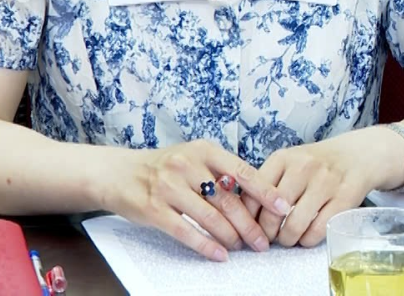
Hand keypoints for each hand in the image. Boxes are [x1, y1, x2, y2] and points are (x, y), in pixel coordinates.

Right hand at [99, 140, 291, 260]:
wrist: (120, 173)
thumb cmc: (165, 167)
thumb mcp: (194, 156)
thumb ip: (221, 170)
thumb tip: (258, 194)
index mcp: (204, 150)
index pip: (242, 171)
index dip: (265, 191)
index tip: (283, 206)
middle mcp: (187, 165)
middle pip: (229, 200)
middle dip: (250, 224)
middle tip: (264, 241)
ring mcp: (169, 187)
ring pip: (210, 217)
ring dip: (231, 236)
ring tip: (243, 247)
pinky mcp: (154, 209)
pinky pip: (186, 231)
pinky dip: (206, 245)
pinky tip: (220, 255)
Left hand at [254, 126, 403, 247]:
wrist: (357, 155)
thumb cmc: (315, 164)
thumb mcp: (288, 163)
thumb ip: (266, 183)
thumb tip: (243, 215)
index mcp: (283, 158)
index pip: (253, 194)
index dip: (248, 217)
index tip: (250, 227)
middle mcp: (303, 167)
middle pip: (272, 213)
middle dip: (267, 233)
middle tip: (269, 238)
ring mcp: (325, 182)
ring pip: (295, 225)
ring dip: (287, 239)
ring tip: (288, 238)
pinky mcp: (344, 198)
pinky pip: (317, 230)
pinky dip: (307, 240)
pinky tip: (306, 236)